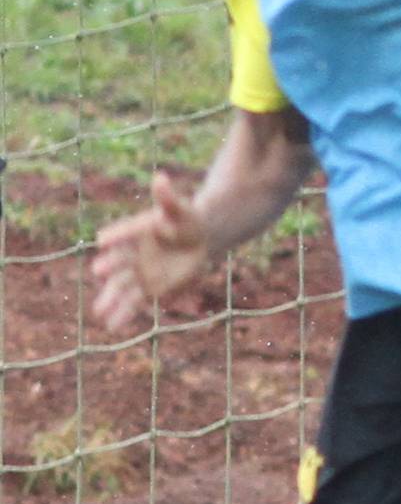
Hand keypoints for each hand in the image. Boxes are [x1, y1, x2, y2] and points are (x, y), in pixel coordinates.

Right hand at [90, 172, 211, 330]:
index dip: (116, 235)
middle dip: (110, 266)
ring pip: (121, 288)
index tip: (104, 239)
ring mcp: (137, 273)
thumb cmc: (186, 221)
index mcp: (136, 232)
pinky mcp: (148, 289)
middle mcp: (131, 255)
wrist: (198, 241)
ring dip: (110, 299)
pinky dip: (123, 314)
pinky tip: (112, 326)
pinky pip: (133, 303)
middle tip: (100, 270)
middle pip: (118, 262)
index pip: (123, 233)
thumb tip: (160, 177)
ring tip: (99, 311)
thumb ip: (167, 197)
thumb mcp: (180, 209)